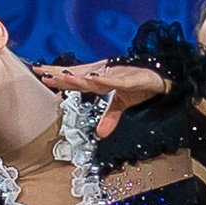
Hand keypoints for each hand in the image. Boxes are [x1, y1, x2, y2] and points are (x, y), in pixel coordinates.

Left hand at [36, 61, 169, 138]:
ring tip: (63, 75)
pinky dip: (108, 80)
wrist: (165, 78)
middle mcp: (108, 73)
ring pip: (96, 76)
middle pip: (80, 75)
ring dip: (80, 76)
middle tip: (41, 71)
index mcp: (103, 77)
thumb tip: (101, 134)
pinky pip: (119, 81)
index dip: (59, 76)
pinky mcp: (134, 78)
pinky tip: (96, 78)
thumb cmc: (142, 85)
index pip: (77, 78)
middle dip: (61, 73)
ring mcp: (120, 74)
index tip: (40, 73)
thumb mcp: (123, 103)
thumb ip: (110, 116)